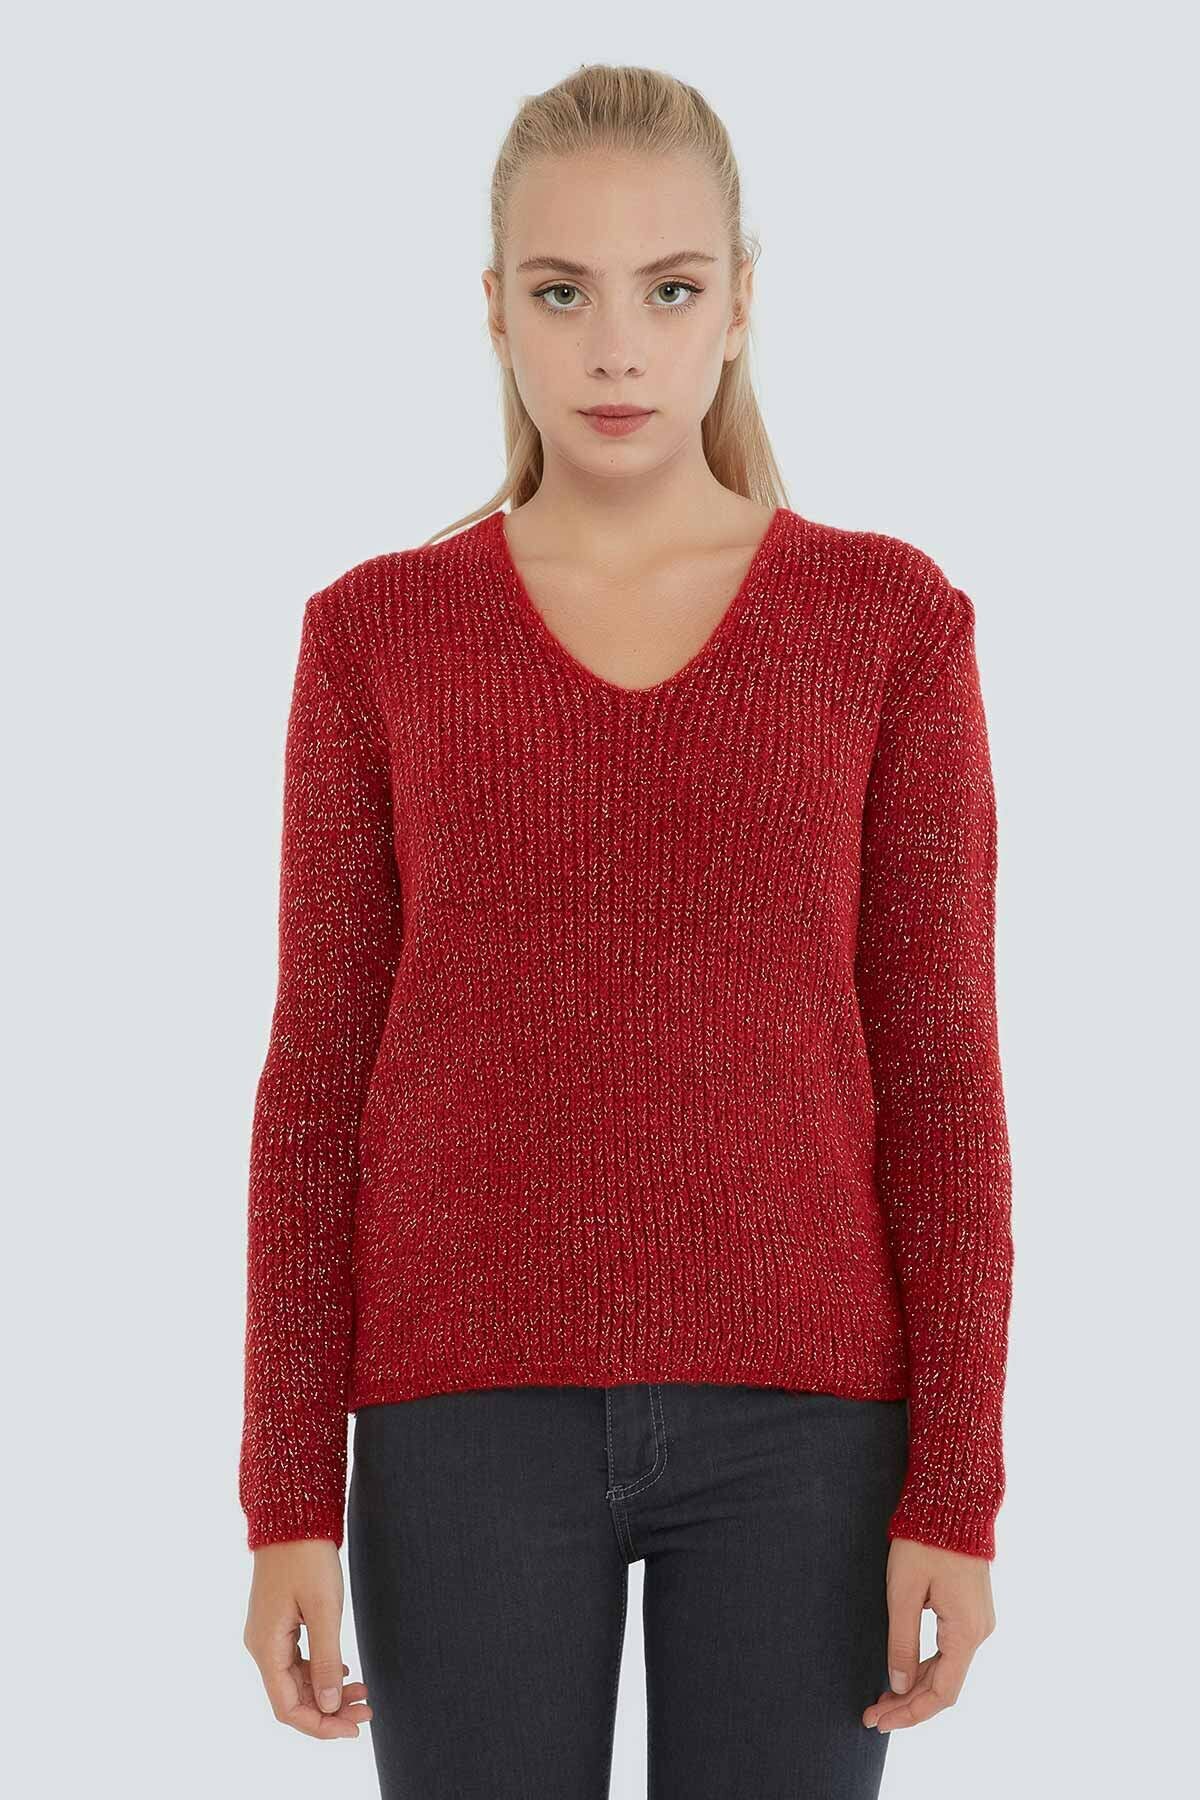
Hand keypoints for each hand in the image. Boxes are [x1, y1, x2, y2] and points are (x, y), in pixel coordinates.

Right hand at [243, 1538, 372, 1739]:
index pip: (287, 1707)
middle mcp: (261, 1646)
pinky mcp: (278, 1622)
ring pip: (296, 1680)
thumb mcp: (324, 1610)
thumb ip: (326, 1660)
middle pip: (292, 1697)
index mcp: (266, 1647)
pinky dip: (320, 1671)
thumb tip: (327, 1705)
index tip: (353, 1728)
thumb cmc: (307, 1557)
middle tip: (366, 1709)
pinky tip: (343, 1672)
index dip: (319, 1725)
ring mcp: (268, 1634)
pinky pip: (297, 1661)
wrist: (293, 1516)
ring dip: (327, 1691)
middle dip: (329, 1709)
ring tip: (362, 1692)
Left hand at [862, 1536, 995, 1732]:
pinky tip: (902, 1671)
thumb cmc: (924, 1541)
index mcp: (966, 1632)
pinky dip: (926, 1665)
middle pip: (945, 1684)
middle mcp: (979, 1632)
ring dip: (916, 1685)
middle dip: (908, 1703)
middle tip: (873, 1714)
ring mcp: (978, 1620)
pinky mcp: (971, 1609)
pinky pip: (950, 1649)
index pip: (942, 1693)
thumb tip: (897, 1686)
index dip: (910, 1713)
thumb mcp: (904, 1592)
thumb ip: (901, 1641)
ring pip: (947, 1668)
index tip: (878, 1721)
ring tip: (882, 1698)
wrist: (952, 1501)